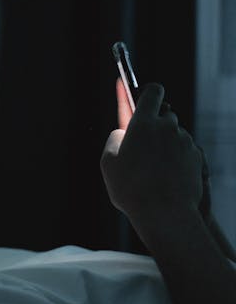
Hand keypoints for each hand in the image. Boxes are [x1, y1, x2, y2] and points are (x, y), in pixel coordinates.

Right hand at [101, 82, 203, 222]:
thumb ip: (114, 138)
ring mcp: (185, 142)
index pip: (151, 92)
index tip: (142, 98)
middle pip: (163, 116)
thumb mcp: (108, 161)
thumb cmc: (131, 188)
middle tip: (139, 147)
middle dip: (153, 127)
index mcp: (144, 123)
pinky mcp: (196, 157)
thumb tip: (122, 133)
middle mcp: (168, 127)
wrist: (164, 212)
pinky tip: (164, 178)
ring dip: (164, 146)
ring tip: (150, 170)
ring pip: (173, 136)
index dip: (146, 93)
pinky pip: (183, 152)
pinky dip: (175, 160)